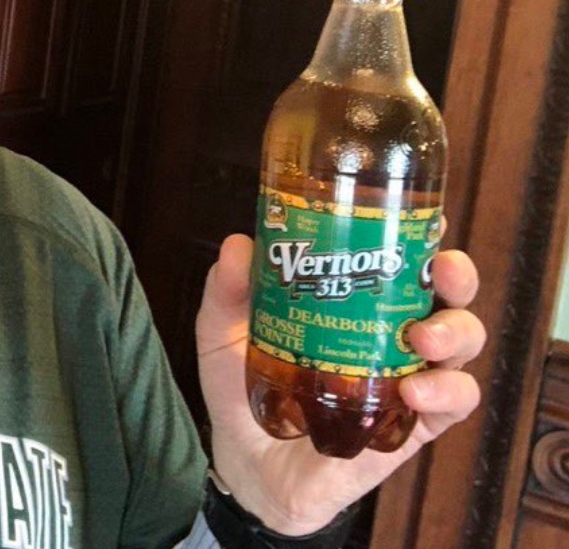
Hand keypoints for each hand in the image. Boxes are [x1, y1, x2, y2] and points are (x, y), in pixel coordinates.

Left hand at [195, 233, 484, 535]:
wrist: (246, 465)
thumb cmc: (241, 389)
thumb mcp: (223, 334)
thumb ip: (227, 291)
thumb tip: (239, 244)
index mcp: (353, 302)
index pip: (400, 260)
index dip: (423, 237)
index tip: (426, 221)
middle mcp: (389, 334)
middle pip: (447, 295)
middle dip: (455, 277)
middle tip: (440, 269)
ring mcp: (407, 378)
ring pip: (462, 344)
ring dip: (454, 332)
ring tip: (421, 338)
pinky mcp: (413, 427)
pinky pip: (454, 404)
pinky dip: (445, 392)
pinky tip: (413, 391)